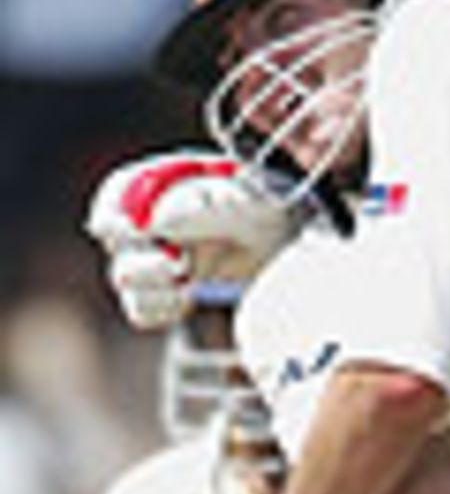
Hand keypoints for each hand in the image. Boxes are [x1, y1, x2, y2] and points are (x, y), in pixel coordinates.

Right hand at [84, 150, 294, 328]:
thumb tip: (158, 220)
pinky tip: (187, 298)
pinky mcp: (164, 295)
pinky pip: (143, 310)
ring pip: (125, 278)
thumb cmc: (270, 208)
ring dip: (153, 283)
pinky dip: (163, 307)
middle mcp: (150, 221)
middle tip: (177, 263)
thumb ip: (206, 201)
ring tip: (190, 276)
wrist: (292, 247)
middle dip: (140, 253)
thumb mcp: (250, 197)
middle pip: (113, 239)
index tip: (136, 228)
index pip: (117, 192)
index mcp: (162, 183)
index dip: (114, 209)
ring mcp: (152, 259)